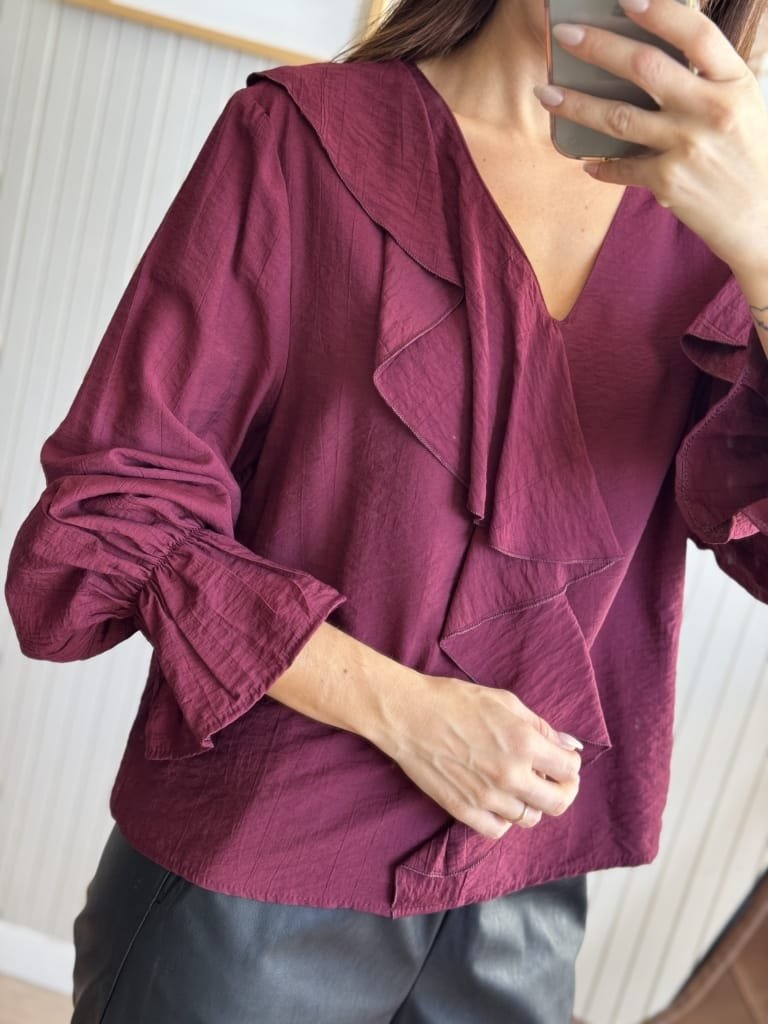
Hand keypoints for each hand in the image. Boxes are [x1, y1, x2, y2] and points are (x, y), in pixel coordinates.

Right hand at [372, 674, 582, 838]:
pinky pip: (498, 830)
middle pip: (558, 802)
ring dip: (531, 803)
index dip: (571, 765)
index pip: (570, 769)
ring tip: (520, 786)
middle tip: (554, 781)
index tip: (563, 760)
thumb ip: (541, 726)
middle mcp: (510, 774)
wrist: (407, 715)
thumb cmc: (455, 701)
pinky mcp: (463, 810)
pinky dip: (504, 819)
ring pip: (529, 818)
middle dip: (563, 790)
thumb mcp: (505, 702)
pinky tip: (498, 800)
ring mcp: (486, 796)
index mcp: (524, 742)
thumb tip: (570, 746)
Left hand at [534, 0, 767, 279]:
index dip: (659, 10)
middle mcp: (711, 110)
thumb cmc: (752, 158)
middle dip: (599, 46)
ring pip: (619, 116)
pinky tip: (586, 161)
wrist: (763, 221)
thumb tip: (673, 42)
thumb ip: (714, 75)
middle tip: (565, 34)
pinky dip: (601, 164)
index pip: (695, 34)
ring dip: (576, 104)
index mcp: (734, 82)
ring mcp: (687, 147)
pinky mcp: (669, 182)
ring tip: (546, 93)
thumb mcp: (748, 105)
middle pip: (645, 67)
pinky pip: (622, 167)